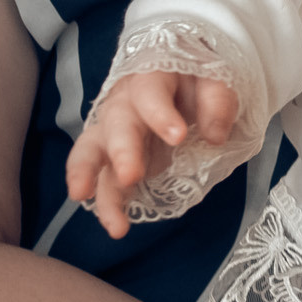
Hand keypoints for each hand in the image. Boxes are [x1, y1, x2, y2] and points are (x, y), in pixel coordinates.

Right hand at [65, 72, 238, 237]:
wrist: (185, 80)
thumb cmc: (198, 79)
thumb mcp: (216, 78)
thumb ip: (217, 100)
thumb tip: (214, 135)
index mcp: (151, 77)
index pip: (149, 92)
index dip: (160, 114)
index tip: (177, 137)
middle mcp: (126, 103)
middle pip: (115, 123)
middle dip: (121, 150)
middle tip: (129, 175)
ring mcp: (117, 132)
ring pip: (93, 151)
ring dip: (89, 176)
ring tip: (84, 198)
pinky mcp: (118, 159)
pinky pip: (106, 180)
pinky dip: (107, 202)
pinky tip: (115, 224)